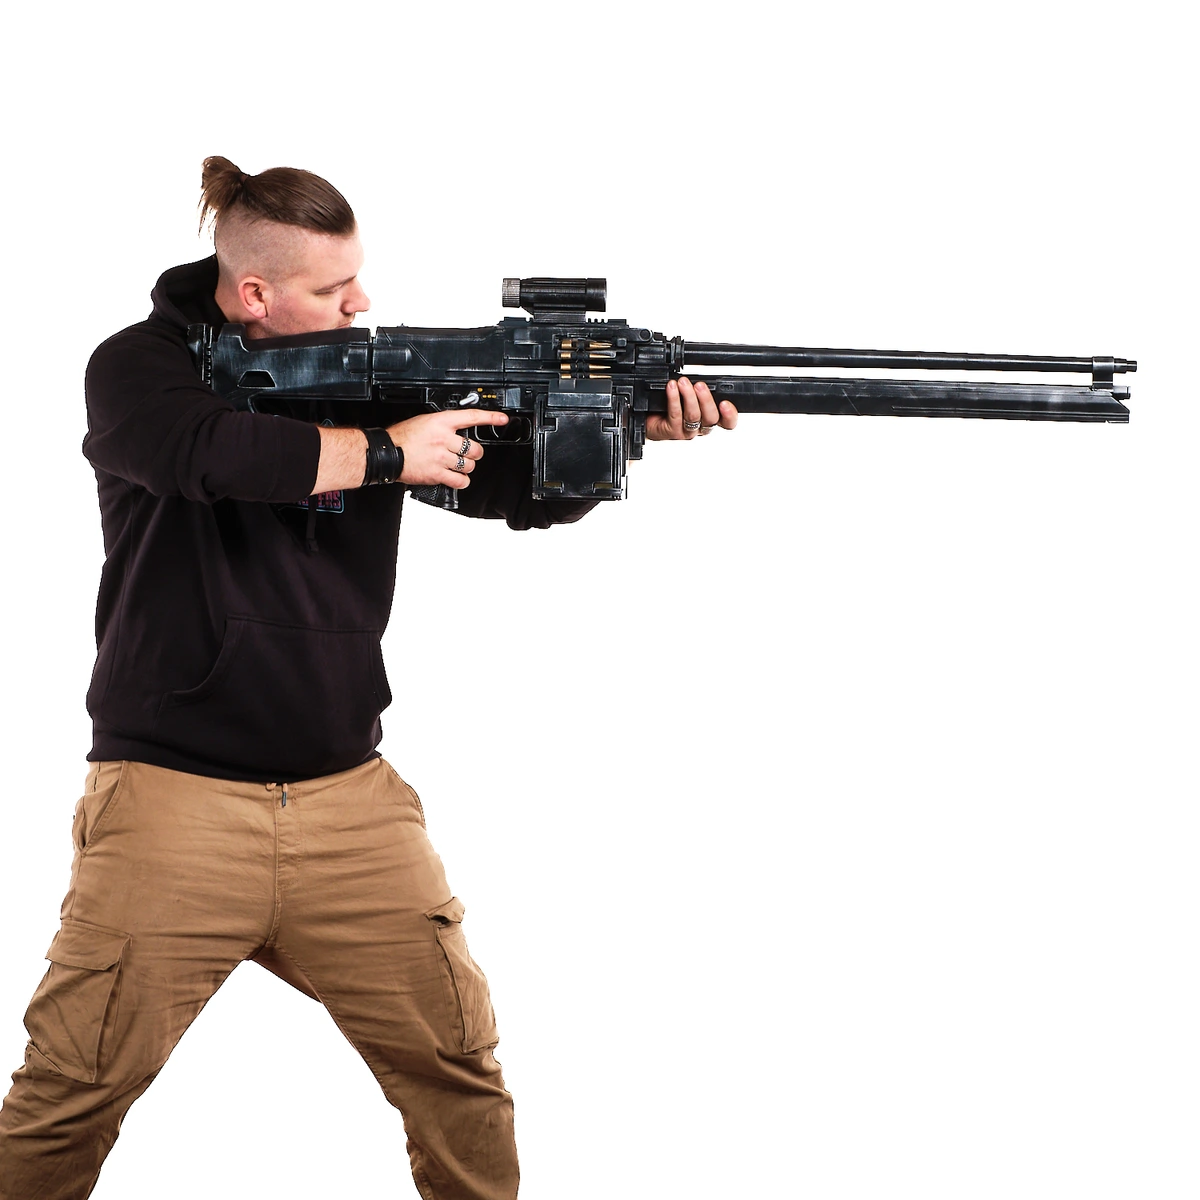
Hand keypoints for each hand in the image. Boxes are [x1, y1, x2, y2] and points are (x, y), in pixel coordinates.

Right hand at [387, 409, 508, 488]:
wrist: (386, 451)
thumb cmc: (402, 437)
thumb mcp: (424, 422)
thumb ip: (444, 426)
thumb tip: (459, 431)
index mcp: (440, 421)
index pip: (471, 417)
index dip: (490, 418)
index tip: (502, 419)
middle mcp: (443, 438)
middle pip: (474, 448)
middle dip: (474, 453)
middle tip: (466, 454)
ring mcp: (441, 457)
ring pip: (469, 465)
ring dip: (466, 467)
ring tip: (457, 466)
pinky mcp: (437, 473)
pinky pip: (460, 480)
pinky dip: (461, 481)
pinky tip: (456, 478)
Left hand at [645, 377, 737, 441]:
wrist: (647, 419)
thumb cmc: (668, 407)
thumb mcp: (689, 395)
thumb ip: (699, 391)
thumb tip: (702, 378)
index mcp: (709, 419)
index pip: (727, 422)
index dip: (730, 415)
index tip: (725, 403)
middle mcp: (700, 427)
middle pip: (711, 418)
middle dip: (706, 399)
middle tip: (700, 385)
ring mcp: (686, 432)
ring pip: (693, 416)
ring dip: (689, 397)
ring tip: (683, 383)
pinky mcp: (672, 432)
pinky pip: (675, 415)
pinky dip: (674, 399)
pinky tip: (672, 388)